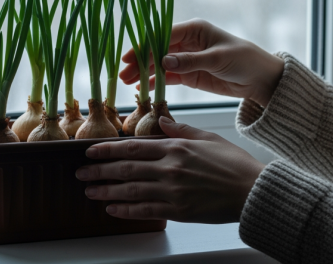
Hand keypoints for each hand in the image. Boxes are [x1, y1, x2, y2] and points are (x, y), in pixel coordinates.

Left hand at [76, 117, 265, 223]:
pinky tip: (112, 210)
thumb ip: (181, 130)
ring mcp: (172, 191)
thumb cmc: (234, 163)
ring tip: (89, 191)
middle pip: (125, 169)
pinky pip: (145, 210)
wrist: (252, 190)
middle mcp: (169, 168)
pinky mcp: (177, 211)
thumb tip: (161, 122)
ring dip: (105, 191)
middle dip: (99, 171)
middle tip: (80, 173)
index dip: (107, 150)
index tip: (89, 152)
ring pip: (129, 191)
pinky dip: (125, 210)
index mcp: (175, 147)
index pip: (132, 147)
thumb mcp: (207, 138)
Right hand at [119, 19, 284, 106]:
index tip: (129, 57)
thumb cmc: (245, 60)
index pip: (163, 35)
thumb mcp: (218, 59)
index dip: (145, 46)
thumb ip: (191, 61)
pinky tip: (142, 88)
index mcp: (195, 29)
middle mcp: (188, 42)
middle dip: (140, 61)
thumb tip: (164, 61)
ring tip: (127, 83)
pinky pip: (168, 77)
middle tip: (123, 74)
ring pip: (159, 65)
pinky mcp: (190, 75)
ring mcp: (187, 59)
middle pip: (158, 50)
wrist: (261, 80)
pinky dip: (155, 82)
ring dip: (143, 73)